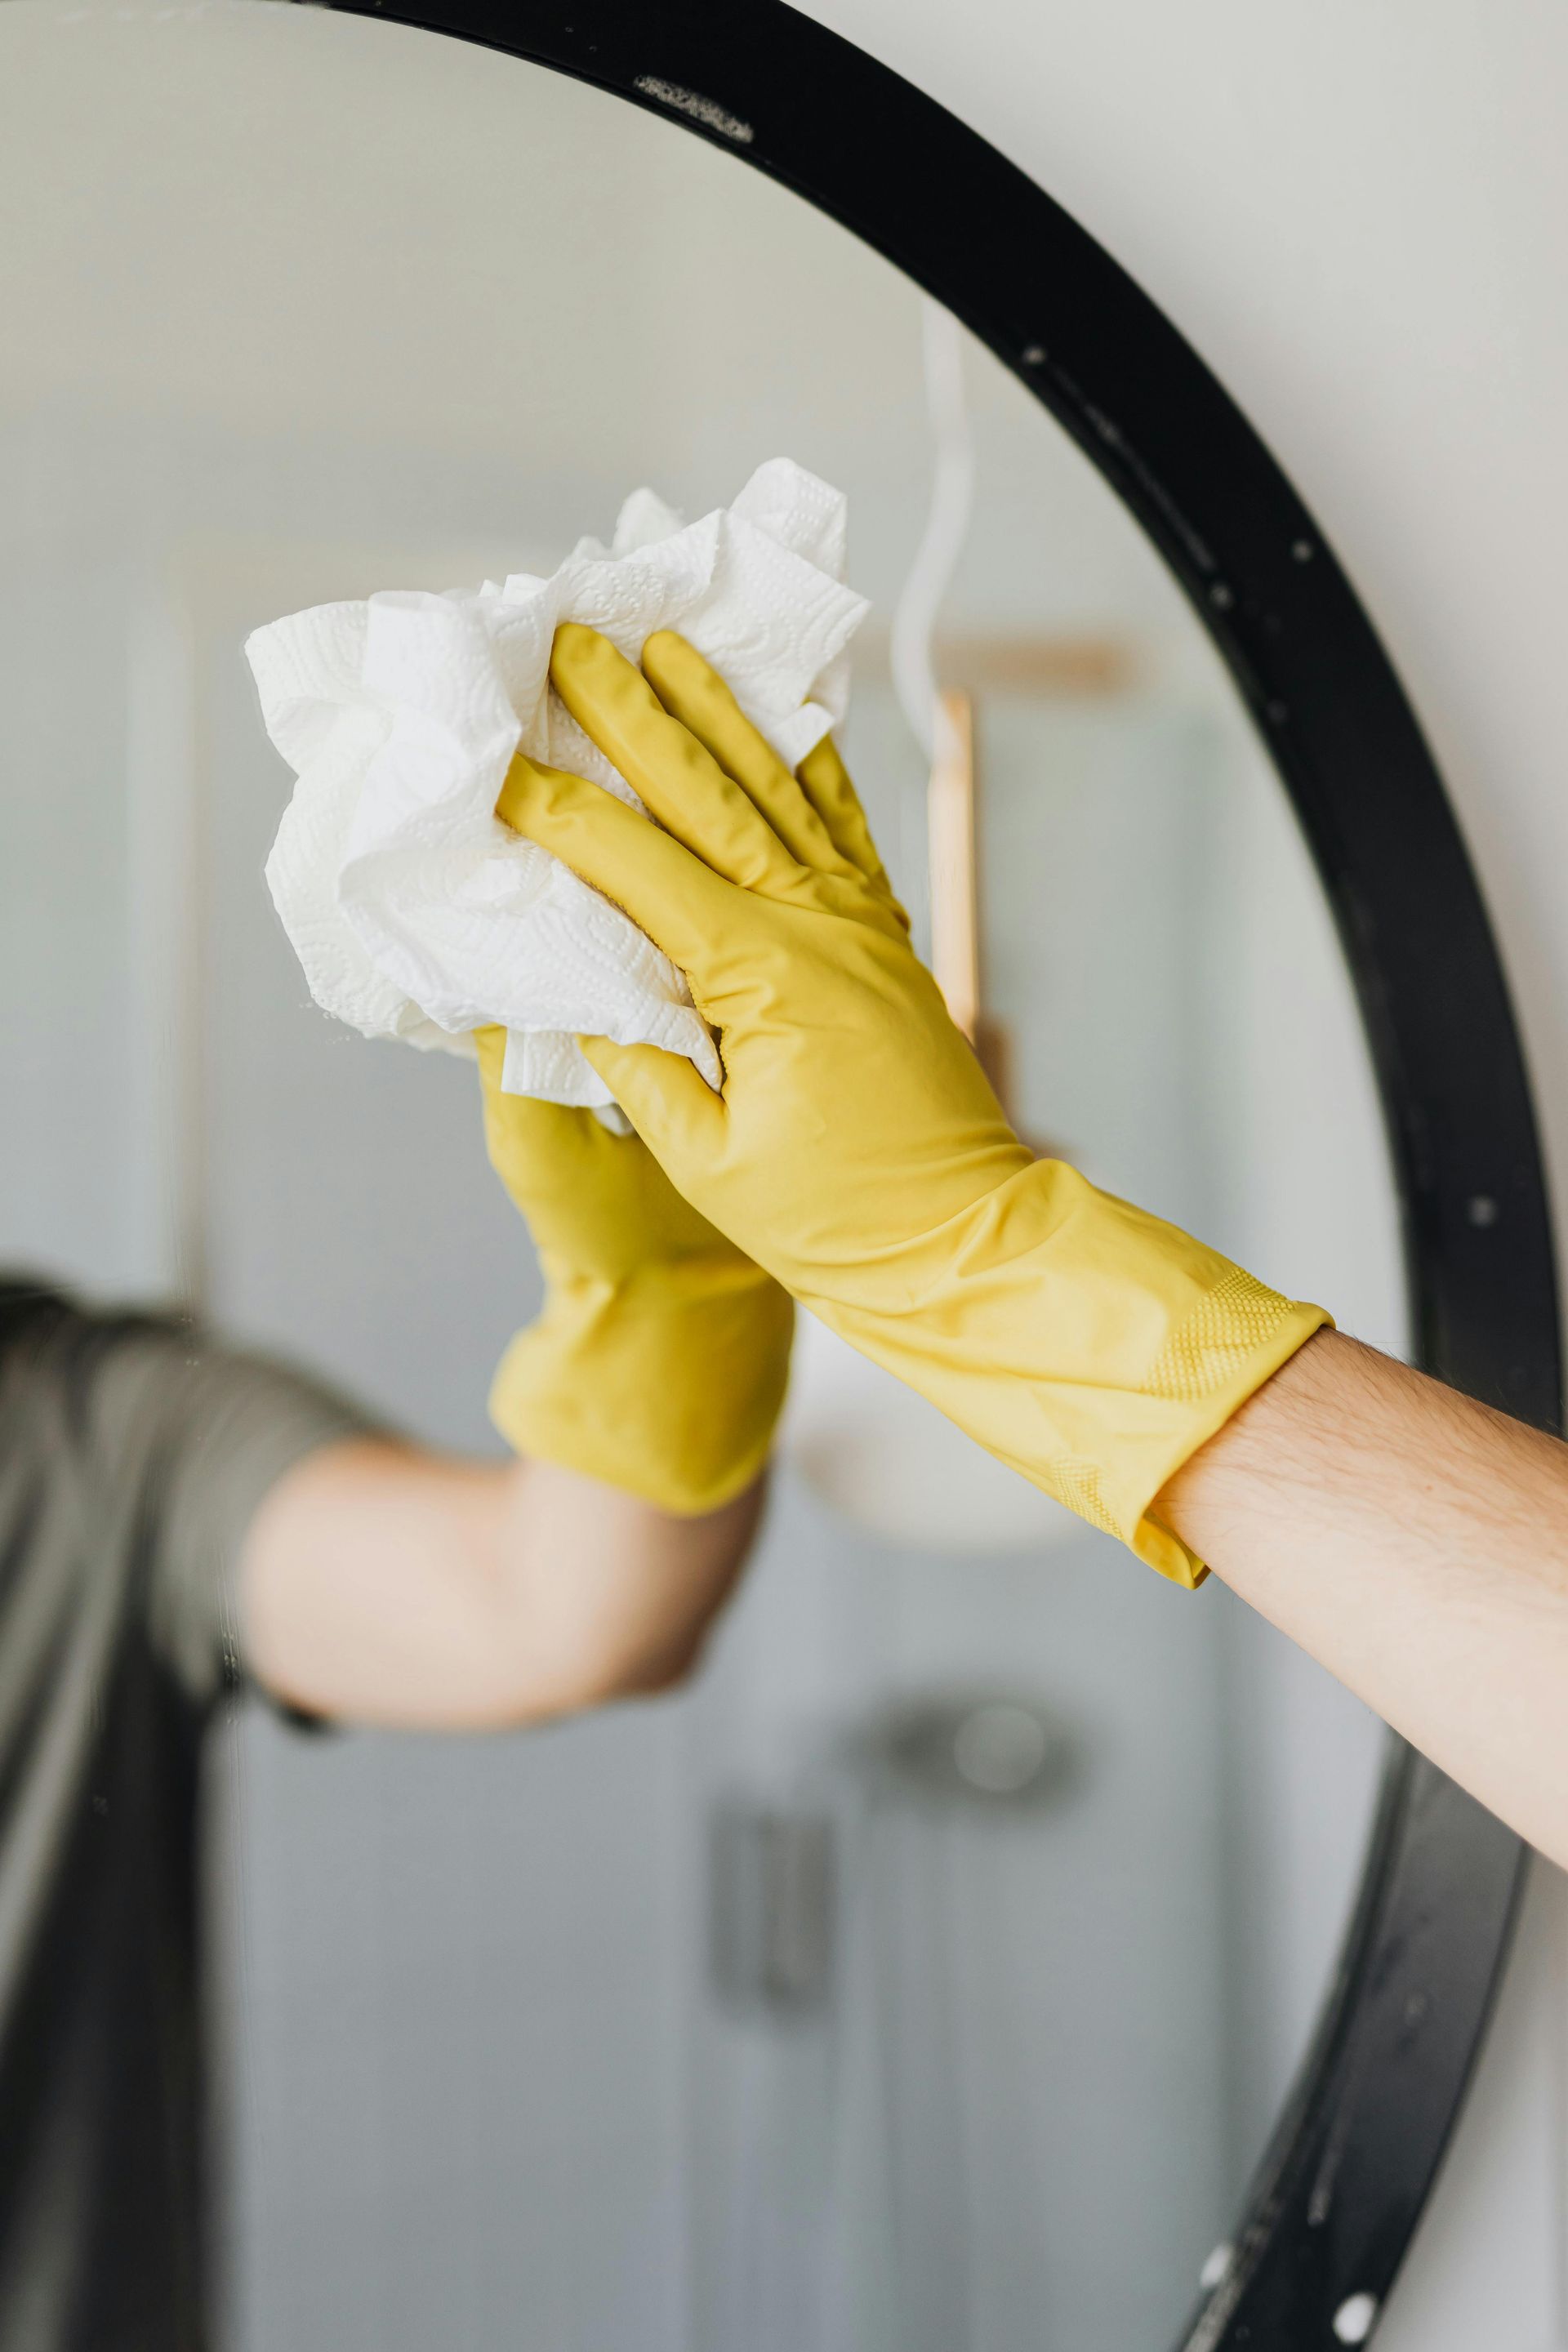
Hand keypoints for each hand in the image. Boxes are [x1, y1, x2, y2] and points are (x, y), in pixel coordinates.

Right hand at [497, 624, 1326, 1583]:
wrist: (965, 1243)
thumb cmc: (835, 1223)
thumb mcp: (709, 1161)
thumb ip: (638, 1063)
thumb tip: (573, 980)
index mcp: (762, 978)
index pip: (637, 869)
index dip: (559, 812)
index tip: (494, 760)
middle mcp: (817, 924)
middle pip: (707, 794)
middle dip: (631, 712)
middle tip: (570, 636)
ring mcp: (860, 921)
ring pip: (779, 787)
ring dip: (717, 709)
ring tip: (667, 641)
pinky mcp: (886, 934)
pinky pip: (844, 823)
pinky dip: (810, 759)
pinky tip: (786, 711)